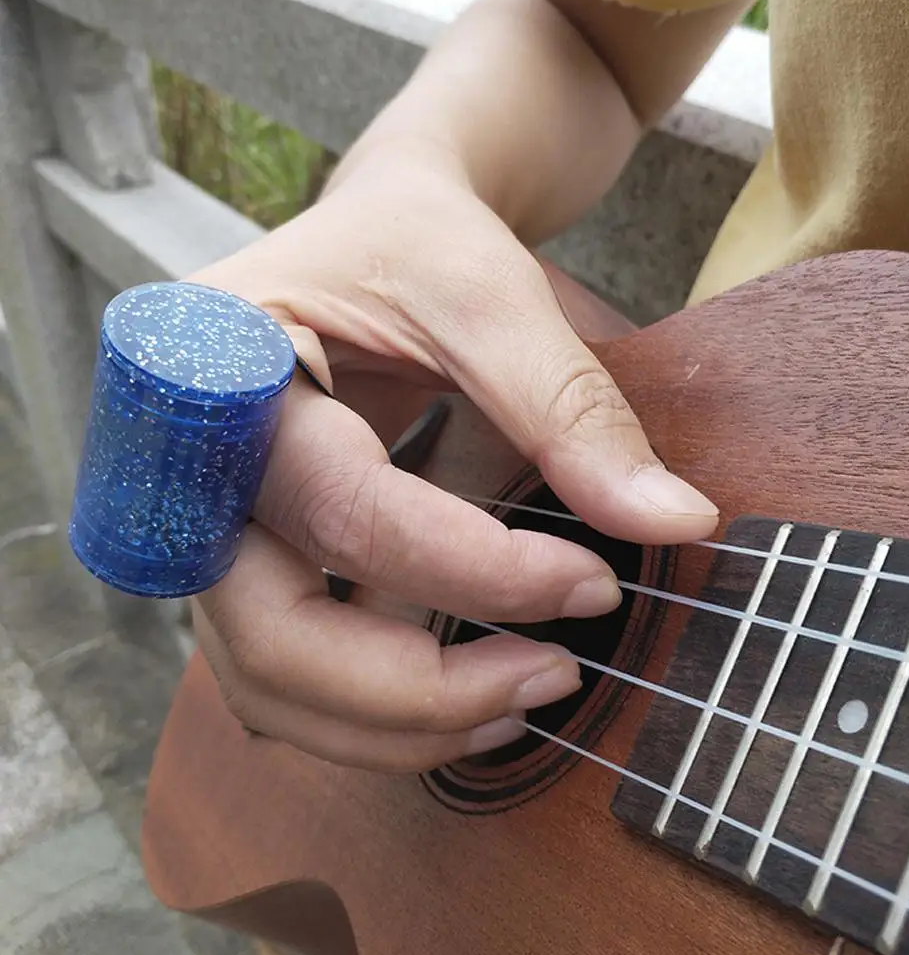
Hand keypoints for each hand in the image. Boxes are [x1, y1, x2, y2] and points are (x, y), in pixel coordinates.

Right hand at [189, 141, 717, 771]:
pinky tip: (470, 690)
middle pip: (270, 632)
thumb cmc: (417, 240)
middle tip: (551, 677)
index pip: (344, 509)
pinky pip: (291, 667)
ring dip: (397, 719)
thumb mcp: (492, 293)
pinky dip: (375, 706)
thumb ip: (571, 408)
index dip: (475, 570)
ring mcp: (211, 522)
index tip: (594, 584)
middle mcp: (187, 463)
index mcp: (221, 369)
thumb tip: (676, 523)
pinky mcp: (253, 556)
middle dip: (416, 690)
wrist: (374, 235)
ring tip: (522, 696)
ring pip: (271, 679)